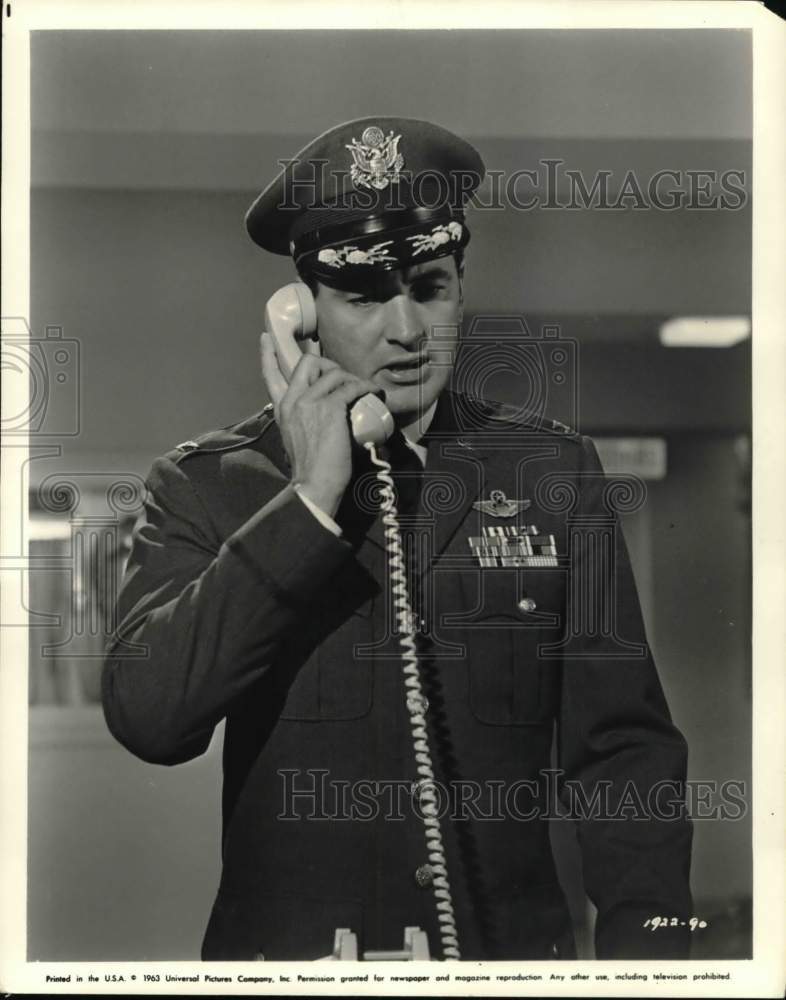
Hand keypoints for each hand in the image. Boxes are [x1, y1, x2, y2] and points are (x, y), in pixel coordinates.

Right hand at [260, 332, 380, 517]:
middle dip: (328, 364)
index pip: (270, 375)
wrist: (314, 484)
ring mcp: (310, 402)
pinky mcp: (330, 408)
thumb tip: (327, 415)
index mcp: (282, 410)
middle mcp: (292, 401)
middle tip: (343, 378)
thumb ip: (303, 421)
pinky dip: (364, 387)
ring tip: (363, 390)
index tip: (266, 338)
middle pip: (306, 363)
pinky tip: (372, 393)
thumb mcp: (296, 439)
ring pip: (333, 372)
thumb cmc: (310, 470)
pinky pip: (350, 387)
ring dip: (352, 378)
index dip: (268, 355)